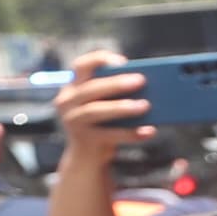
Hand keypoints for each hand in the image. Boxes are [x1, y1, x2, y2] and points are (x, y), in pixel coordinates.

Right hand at [54, 49, 153, 167]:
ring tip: (145, 105)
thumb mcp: (102, 103)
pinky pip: (109, 135)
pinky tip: (149, 131)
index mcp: (73, 87)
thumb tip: (146, 85)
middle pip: (90, 88)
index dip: (99, 60)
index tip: (122, 61)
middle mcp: (68, 102)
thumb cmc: (101, 122)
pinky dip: (131, 133)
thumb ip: (114, 92)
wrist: (87, 155)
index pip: (81, 66)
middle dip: (115, 83)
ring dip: (121, 107)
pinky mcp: (84, 140)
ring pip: (96, 111)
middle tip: (140, 80)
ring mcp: (73, 121)